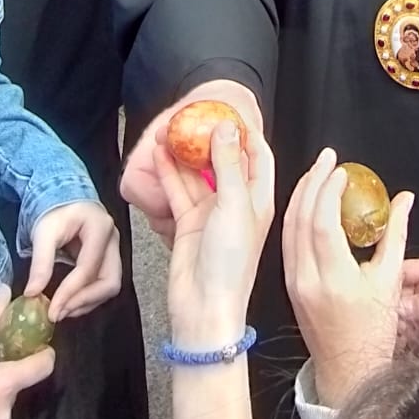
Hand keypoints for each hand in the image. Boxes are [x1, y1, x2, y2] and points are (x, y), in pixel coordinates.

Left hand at [26, 199, 121, 321]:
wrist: (63, 198)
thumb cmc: (54, 211)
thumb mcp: (43, 232)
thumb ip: (40, 263)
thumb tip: (32, 294)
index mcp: (100, 227)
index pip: (88, 268)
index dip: (70, 292)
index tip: (52, 311)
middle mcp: (113, 240)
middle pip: (110, 281)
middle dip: (84, 301)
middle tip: (59, 313)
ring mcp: (113, 250)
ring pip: (109, 286)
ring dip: (86, 303)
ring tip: (61, 311)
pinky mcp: (108, 259)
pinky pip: (103, 284)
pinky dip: (87, 298)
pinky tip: (68, 303)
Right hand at [156, 115, 275, 352]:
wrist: (203, 308)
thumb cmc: (230, 264)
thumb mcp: (234, 206)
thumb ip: (228, 165)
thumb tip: (226, 127)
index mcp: (259, 199)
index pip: (259, 157)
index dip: (247, 134)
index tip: (231, 110)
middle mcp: (237, 204)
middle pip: (224, 162)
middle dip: (209, 139)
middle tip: (192, 116)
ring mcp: (211, 214)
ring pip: (197, 174)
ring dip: (185, 153)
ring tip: (169, 129)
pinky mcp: (188, 224)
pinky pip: (178, 191)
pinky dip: (169, 173)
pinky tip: (159, 155)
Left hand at [283, 151, 413, 408]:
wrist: (349, 370)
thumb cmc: (375, 330)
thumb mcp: (391, 280)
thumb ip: (395, 234)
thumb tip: (405, 199)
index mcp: (334, 279)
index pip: (323, 223)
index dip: (329, 191)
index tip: (342, 171)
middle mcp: (307, 279)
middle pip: (301, 219)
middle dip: (312, 182)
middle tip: (327, 158)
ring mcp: (294, 284)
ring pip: (289, 228)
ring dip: (300, 195)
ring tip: (316, 172)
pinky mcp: (289, 286)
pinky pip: (287, 242)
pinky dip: (296, 216)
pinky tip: (307, 202)